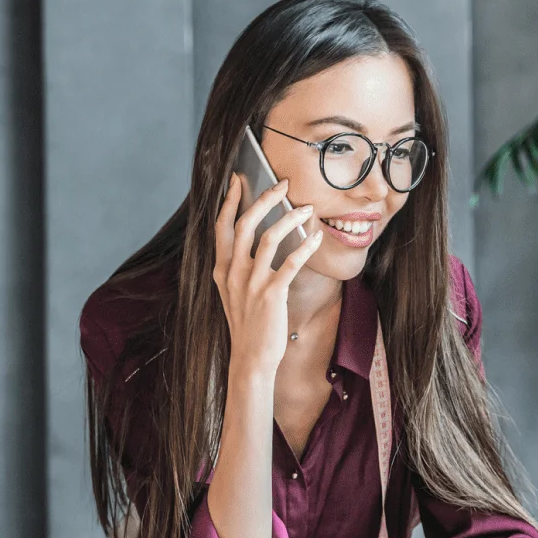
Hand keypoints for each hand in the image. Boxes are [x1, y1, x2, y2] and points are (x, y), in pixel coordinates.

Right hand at [212, 174, 322, 377]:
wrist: (251, 358)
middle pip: (244, 224)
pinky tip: (316, 237)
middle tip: (282, 183)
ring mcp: (250, 283)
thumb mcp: (233, 292)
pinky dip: (305, 246)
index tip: (239, 178)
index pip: (221, 226)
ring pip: (267, 238)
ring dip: (289, 218)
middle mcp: (232, 272)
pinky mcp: (271, 295)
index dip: (229, 200)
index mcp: (221, 269)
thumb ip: (238, 266)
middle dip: (263, 199)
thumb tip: (254, 238)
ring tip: (306, 208)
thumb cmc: (248, 324)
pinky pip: (290, 263)